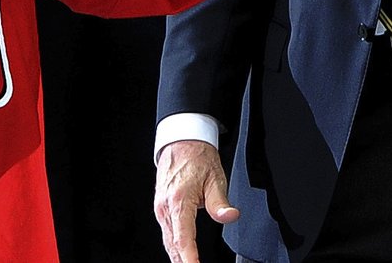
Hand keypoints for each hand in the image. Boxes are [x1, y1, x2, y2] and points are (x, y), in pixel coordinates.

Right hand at [154, 139, 239, 262]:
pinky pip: (166, 233)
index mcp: (179, 201)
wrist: (182, 141)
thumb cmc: (198, 157)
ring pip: (168, 241)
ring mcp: (161, 208)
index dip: (190, 258)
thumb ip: (220, 202)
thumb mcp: (215, 177)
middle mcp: (166, 207)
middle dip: (183, 262)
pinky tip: (181, 255)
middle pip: (173, 245)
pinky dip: (174, 247)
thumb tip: (230, 216)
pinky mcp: (161, 208)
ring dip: (178, 257)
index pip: (183, 239)